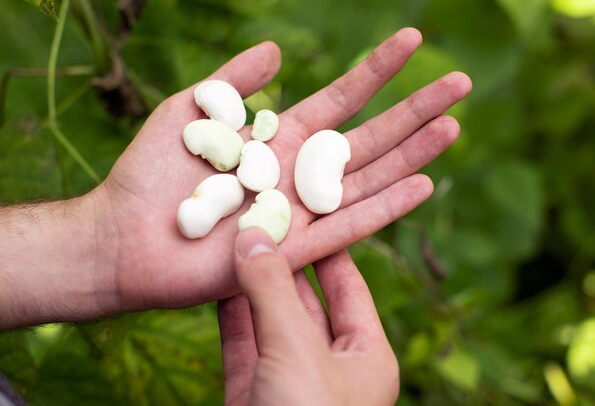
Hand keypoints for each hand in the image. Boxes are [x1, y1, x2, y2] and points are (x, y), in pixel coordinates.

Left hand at [91, 27, 470, 312]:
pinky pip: (350, 227)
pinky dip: (386, 208)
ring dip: (413, 154)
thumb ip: (235, 81)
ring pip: (370, 179)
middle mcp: (299, 172)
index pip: (341, 98)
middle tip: (460, 83)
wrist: (126, 237)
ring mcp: (301, 211)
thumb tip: (280, 50)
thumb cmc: (151, 173)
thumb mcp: (193, 109)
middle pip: (370, 137)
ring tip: (453, 127)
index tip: (412, 41)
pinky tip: (423, 185)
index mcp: (280, 138)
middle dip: (414, 110)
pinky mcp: (295, 248)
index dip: (377, 70)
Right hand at [218, 227, 398, 405]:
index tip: (307, 215)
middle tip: (262, 223)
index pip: (349, 288)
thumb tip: (251, 237)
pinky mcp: (252, 395)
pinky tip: (218, 284)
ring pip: (271, 323)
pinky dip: (232, 316)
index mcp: (367, 358)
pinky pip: (243, 345)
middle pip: (307, 302)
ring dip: (253, 287)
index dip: (328, 249)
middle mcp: (331, 368)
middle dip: (283, 264)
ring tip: (236, 244)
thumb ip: (273, 290)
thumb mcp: (296, 348)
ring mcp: (290, 382)